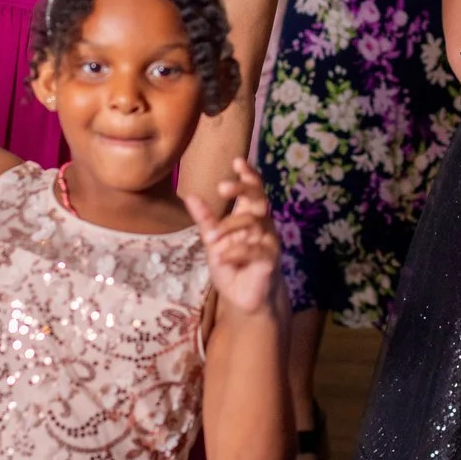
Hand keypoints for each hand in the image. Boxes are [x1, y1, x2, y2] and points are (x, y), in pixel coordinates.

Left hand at [186, 159, 282, 318]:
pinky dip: (235, 251)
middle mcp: (263, 225)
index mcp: (250, 217)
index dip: (249, 175)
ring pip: (252, 222)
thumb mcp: (213, 241)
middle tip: (221, 187)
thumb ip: (206, 220)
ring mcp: (269, 241)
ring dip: (228, 228)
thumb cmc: (231, 266)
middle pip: (259, 198)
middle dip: (242, 188)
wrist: (243, 298)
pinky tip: (221, 257)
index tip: (238, 161)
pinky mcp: (270, 259)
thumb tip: (190, 196)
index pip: (254, 190)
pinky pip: (254, 249)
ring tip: (211, 240)